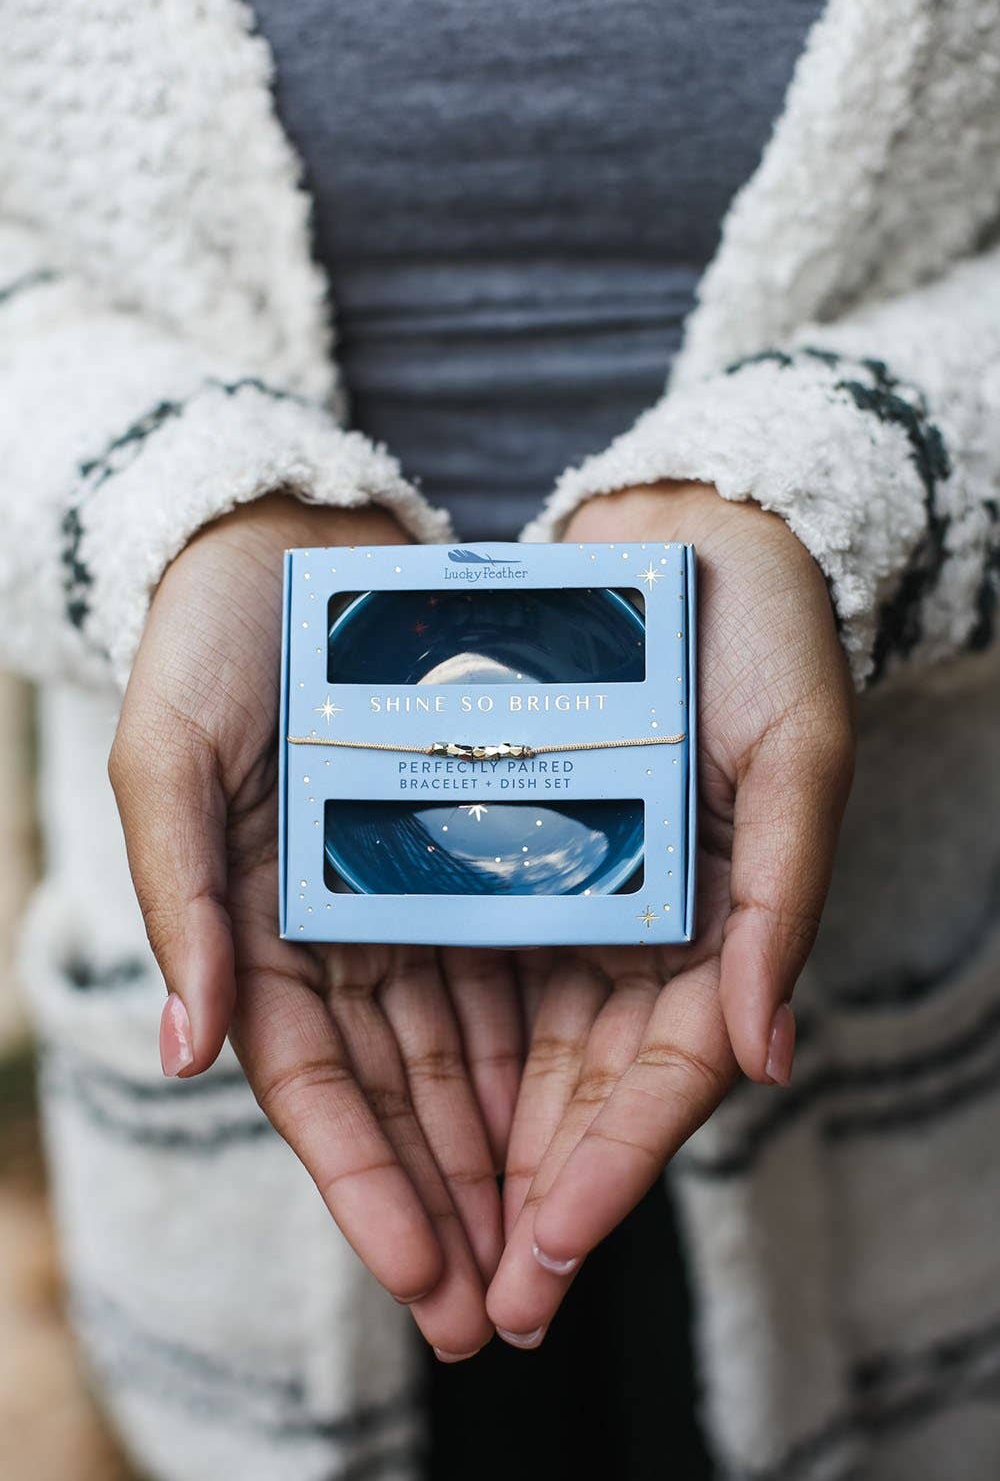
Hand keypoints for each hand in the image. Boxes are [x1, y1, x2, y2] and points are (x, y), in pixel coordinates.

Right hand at [110, 495, 521, 1359]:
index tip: (425, 1276)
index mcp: (253, 932)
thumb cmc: (212, 643)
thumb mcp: (172, 759)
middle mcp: (333, 933)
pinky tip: (579, 1109)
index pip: (309, 1092)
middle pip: (397, 1097)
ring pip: (461, 1053)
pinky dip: (535, 1044)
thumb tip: (189, 1051)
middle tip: (506, 1310)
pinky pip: (509, 966)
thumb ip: (182, 900)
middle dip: (445, 1203)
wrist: (296, 540)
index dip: (362, 1189)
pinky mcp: (468, 852)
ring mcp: (404, 898)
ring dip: (500, 1149)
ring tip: (556, 1241)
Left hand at [487, 480, 855, 1345]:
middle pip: (581, 1093)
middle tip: (476, 1305)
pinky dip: (439, 1047)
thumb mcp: (795, 755)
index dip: (613, 1168)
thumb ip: (781, 898)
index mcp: (722, 925)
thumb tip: (763, 1056)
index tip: (552, 1251)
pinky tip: (394, 1114)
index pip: (667, 1076)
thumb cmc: (763, 636)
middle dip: (531, 1200)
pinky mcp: (507, 852)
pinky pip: (470, 967)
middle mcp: (643, 930)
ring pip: (517, 1054)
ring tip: (421, 1248)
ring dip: (475, 1154)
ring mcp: (573, 897)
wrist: (687, 533)